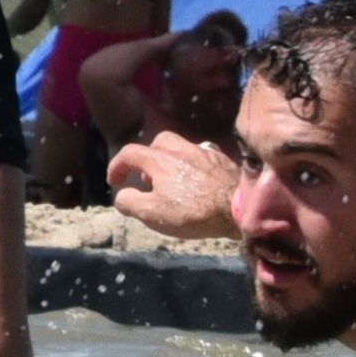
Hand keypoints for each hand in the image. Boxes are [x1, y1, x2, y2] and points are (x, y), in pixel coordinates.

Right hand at [101, 133, 240, 240]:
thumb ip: (130, 202)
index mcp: (159, 159)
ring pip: (180, 147)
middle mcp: (180, 149)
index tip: (115, 182)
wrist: (240, 208)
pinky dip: (191, 166)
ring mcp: (204, 152)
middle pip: (156, 143)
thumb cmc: (193, 212)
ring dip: (169, 161)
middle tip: (146, 179)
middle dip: (146, 158)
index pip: (129, 153)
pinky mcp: (222, 160)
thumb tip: (122, 195)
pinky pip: (200, 156)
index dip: (117, 166)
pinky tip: (196, 182)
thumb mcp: (152, 213)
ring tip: (171, 181)